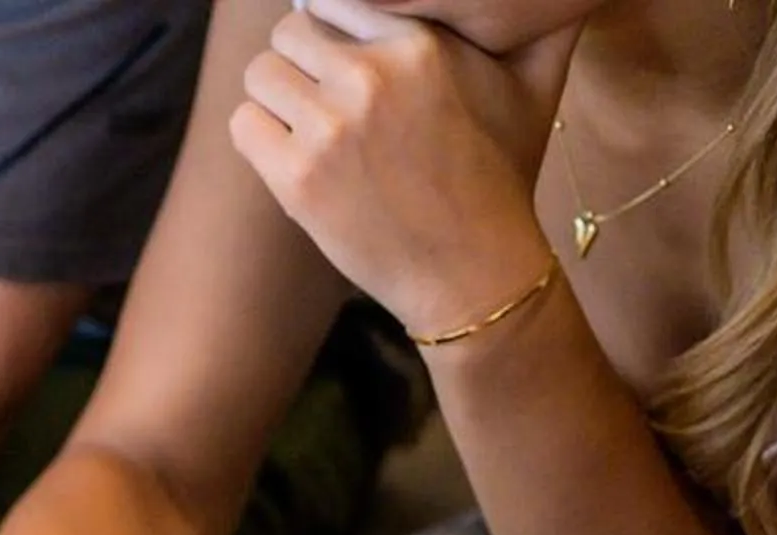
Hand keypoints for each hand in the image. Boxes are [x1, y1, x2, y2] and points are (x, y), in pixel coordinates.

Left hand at [230, 0, 574, 338]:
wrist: (473, 267)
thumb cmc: (500, 175)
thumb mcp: (533, 82)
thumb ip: (521, 18)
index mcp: (420, 41)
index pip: (333, 0)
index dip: (332, 30)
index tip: (341, 62)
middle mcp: (371, 75)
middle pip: (289, 32)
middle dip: (300, 63)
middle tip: (322, 101)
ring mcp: (330, 126)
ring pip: (261, 74)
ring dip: (275, 100)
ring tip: (308, 130)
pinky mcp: (297, 176)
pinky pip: (243, 124)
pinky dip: (259, 138)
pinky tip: (292, 160)